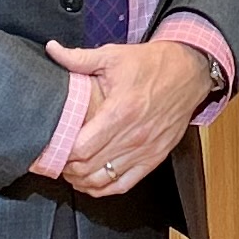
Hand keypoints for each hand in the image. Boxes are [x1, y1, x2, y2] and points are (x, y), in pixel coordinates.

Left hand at [47, 37, 214, 194]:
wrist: (189, 72)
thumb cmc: (152, 64)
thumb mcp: (114, 56)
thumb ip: (79, 58)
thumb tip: (52, 49)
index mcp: (120, 112)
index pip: (81, 148)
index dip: (59, 152)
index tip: (49, 147)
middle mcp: (133, 136)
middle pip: (88, 167)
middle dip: (65, 167)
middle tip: (53, 159)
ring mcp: (145, 150)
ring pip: (103, 180)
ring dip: (81, 180)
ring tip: (68, 170)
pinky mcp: (155, 157)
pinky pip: (124, 184)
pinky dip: (103, 188)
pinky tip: (90, 182)